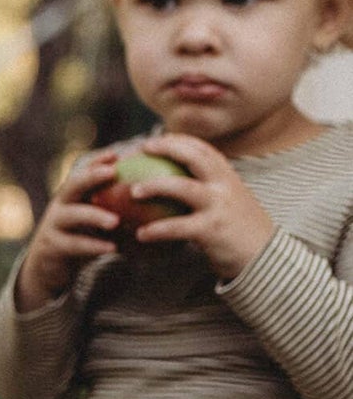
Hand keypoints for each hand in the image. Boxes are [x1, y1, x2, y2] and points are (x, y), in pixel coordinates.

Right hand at [14, 146, 123, 310]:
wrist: (49, 269)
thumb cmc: (82, 240)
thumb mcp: (95, 222)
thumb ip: (116, 209)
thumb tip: (156, 197)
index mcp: (72, 195)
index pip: (82, 170)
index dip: (98, 160)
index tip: (118, 154)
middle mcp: (60, 206)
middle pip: (72, 184)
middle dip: (91, 175)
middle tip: (113, 172)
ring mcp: (53, 226)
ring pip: (72, 215)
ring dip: (94, 215)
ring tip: (116, 221)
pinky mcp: (52, 247)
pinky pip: (74, 245)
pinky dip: (94, 246)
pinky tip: (114, 248)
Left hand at [123, 133, 275, 279]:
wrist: (265, 257)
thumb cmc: (239, 230)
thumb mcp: (230, 200)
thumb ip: (210, 189)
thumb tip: (176, 183)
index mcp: (228, 176)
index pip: (202, 148)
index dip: (176, 141)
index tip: (153, 142)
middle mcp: (224, 185)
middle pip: (194, 156)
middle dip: (166, 148)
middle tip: (140, 150)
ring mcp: (218, 206)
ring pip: (181, 187)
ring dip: (154, 185)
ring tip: (132, 191)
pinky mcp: (211, 230)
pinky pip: (177, 227)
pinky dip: (157, 230)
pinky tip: (140, 234)